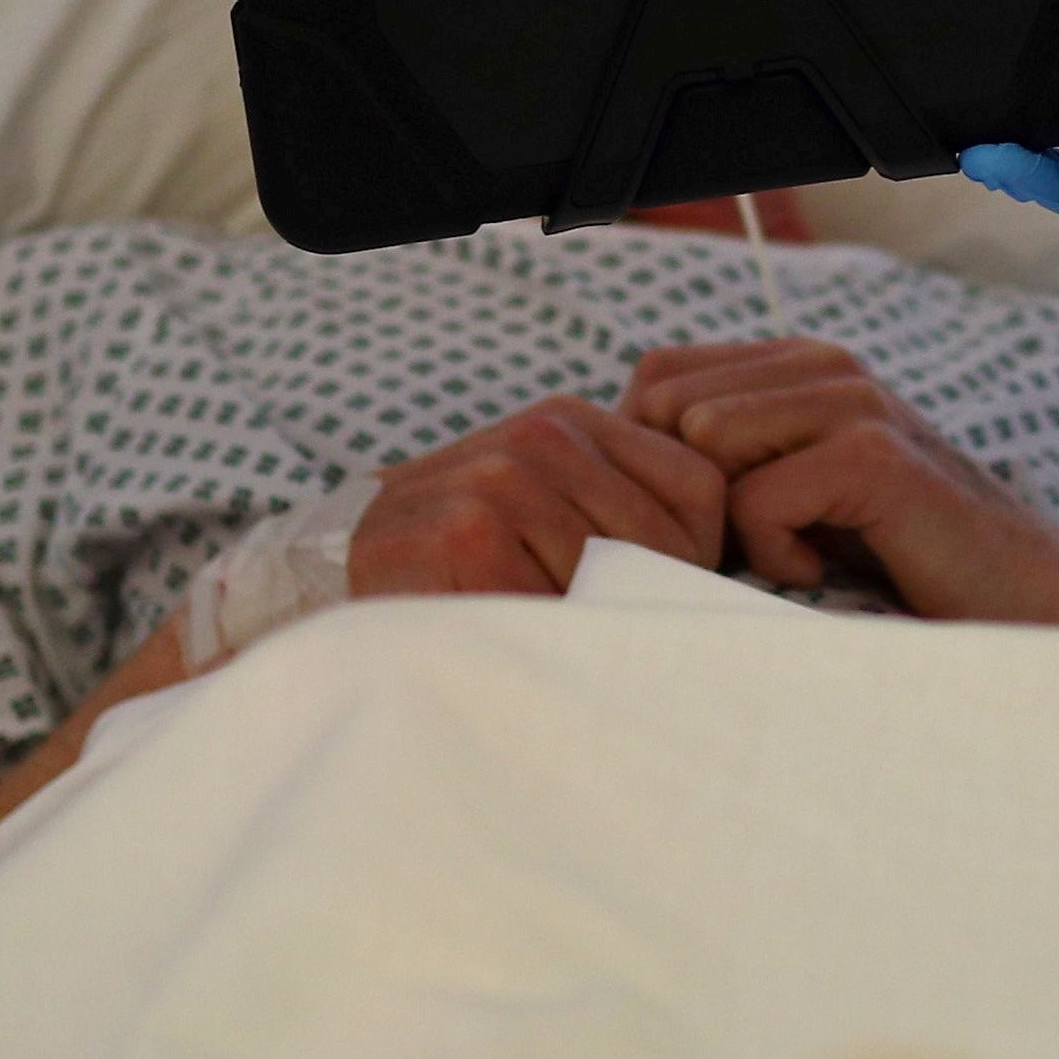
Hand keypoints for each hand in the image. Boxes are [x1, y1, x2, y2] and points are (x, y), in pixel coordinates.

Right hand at [343, 397, 725, 599]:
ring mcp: (501, 482)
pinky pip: (554, 608)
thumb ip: (615, 502)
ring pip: (610, 578)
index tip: (661, 589)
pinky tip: (510, 636)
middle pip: (664, 540)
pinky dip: (544, 639)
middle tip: (600, 628)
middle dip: (646, 596)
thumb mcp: (539, 495)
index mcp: (570, 419)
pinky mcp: (467, 537)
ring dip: (588, 621)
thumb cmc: (457, 546)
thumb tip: (728, 556)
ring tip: (543, 628)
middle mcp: (540, 437)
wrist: (330, 567)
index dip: (699, 553)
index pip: (698, 487)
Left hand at [622, 339, 1058, 627]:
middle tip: (750, 547)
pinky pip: (756, 502)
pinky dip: (776, 556)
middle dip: (686, 493)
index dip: (654, 458)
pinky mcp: (872, 453)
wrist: (1005, 605)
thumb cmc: (888, 560)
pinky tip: (822, 570)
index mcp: (797, 362)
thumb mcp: (794, 493)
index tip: (709, 524)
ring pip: (706, 447)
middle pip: (667, 409)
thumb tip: (611, 454)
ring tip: (794, 554)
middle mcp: (823, 363)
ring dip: (731, 525)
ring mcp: (852, 400)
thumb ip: (726, 457)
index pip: (656, 376)